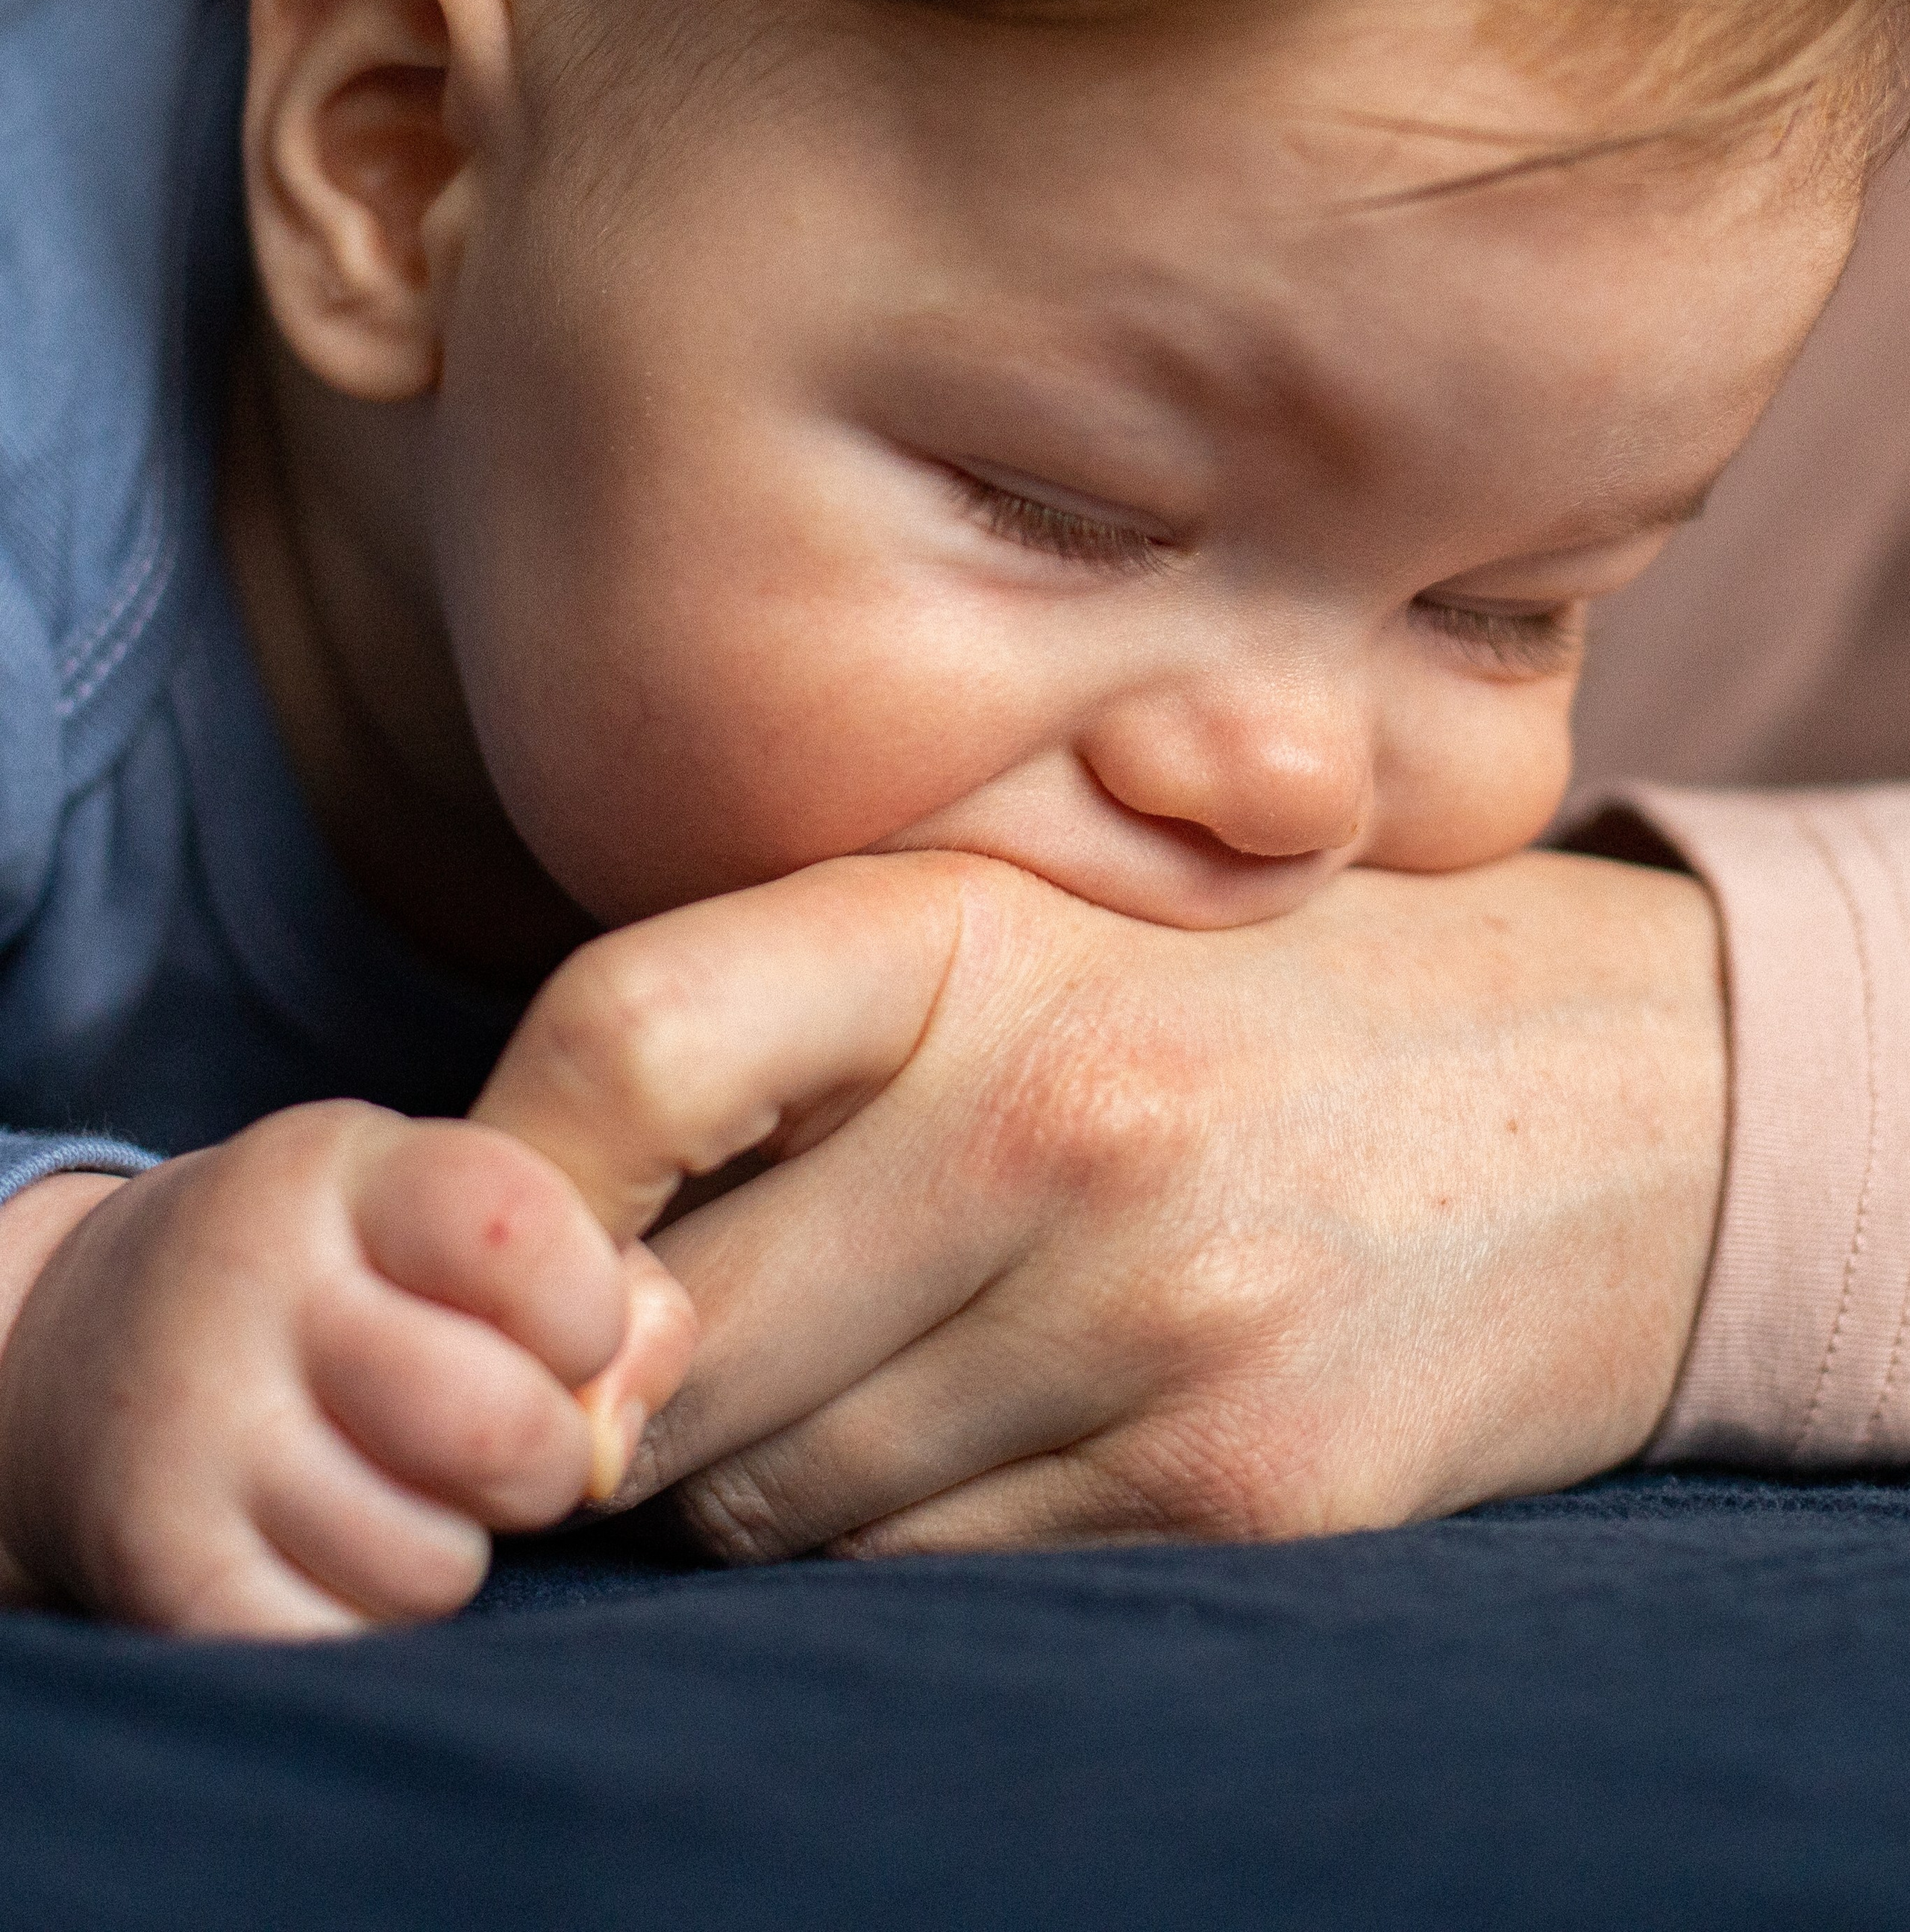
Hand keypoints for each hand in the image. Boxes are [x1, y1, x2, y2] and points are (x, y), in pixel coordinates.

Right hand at [0, 1101, 694, 1633]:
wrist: (78, 1344)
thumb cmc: (335, 1273)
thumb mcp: (442, 1211)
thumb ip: (595, 1282)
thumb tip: (618, 1439)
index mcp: (345, 1169)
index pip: (524, 1232)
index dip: (589, 1307)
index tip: (567, 1326)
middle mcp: (253, 1284)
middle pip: (502, 1427)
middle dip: (546, 1456)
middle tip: (504, 1435)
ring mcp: (193, 1432)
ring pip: (435, 1567)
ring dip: (452, 1549)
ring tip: (400, 1485)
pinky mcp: (159, 1568)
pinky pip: (348, 1646)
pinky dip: (366, 1620)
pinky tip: (328, 1545)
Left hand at [604, 849, 1724, 1556]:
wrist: (1617, 1099)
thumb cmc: (1248, 1001)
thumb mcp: (1028, 922)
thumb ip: (785, 1038)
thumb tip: (552, 1285)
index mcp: (974, 926)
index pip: (625, 1038)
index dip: (506, 1179)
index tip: (511, 1257)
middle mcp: (1064, 1114)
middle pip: (669, 1345)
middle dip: (629, 1384)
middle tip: (684, 1352)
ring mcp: (1160, 1319)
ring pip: (775, 1505)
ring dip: (767, 1479)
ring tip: (881, 1378)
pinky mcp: (1241, 1499)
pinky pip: (930, 1590)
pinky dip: (908, 1554)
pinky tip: (1001, 1445)